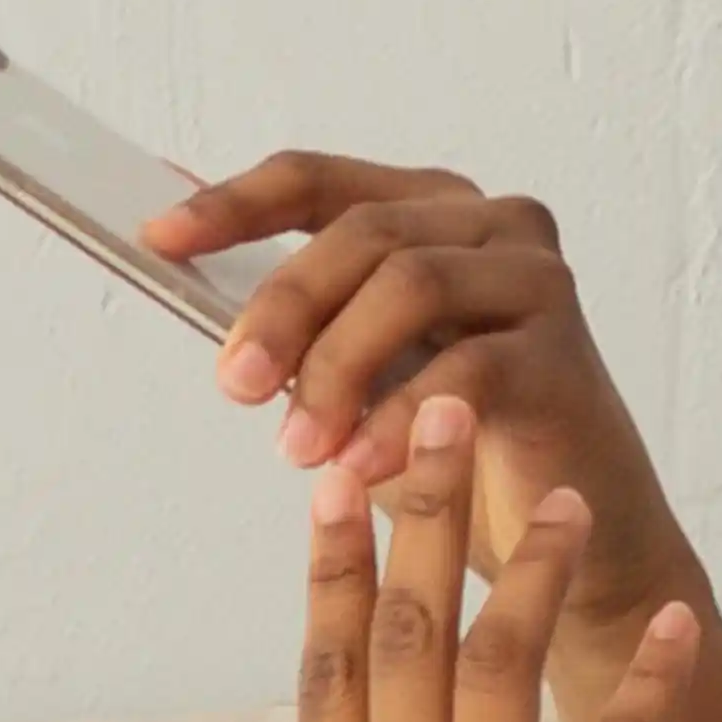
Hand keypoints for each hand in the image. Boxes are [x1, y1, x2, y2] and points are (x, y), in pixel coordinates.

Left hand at [156, 151, 707, 666]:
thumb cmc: (448, 449)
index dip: (234, 204)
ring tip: (297, 449)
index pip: (316, 180)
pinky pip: (464, 370)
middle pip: (361, 232)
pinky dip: (397, 420)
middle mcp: (490, 227)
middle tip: (232, 384)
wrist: (562, 542)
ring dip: (336, 367)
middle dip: (283, 307)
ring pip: (410, 283)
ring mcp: (535, 281)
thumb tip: (167, 224)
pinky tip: (357, 470)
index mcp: (428, 213)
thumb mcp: (348, 372)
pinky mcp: (564, 356)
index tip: (157, 239)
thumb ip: (284, 306)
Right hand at [297, 393, 701, 721]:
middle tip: (431, 419)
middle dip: (415, 521)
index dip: (323, 572)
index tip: (332, 484)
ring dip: (526, 570)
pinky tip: (672, 621)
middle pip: (397, 644)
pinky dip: (642, 682)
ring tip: (557, 491)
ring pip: (497, 676)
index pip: (320, 680)